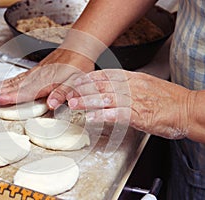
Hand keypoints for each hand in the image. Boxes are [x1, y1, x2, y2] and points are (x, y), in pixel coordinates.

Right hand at [0, 48, 94, 108]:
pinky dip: (6, 81)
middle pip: (14, 86)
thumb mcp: (77, 81)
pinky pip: (17, 77)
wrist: (78, 47)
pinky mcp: (35, 70)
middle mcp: (37, 77)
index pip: (24, 92)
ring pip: (13, 81)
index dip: (9, 97)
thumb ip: (63, 92)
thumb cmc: (78, 65)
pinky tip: (0, 84)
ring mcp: (34, 73)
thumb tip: (51, 104)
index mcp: (46, 82)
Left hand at [67, 69, 191, 138]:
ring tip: (75, 104)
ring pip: (106, 98)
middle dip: (84, 89)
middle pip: (103, 86)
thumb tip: (117, 87)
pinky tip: (92, 117)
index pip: (107, 75)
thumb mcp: (148, 84)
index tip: (79, 80)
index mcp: (134, 79)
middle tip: (70, 92)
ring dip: (88, 101)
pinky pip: (117, 114)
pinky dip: (103, 115)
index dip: (91, 78)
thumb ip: (131, 85)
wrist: (188, 109)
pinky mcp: (139, 115)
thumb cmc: (171, 99)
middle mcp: (132, 87)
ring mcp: (134, 100)